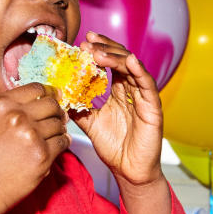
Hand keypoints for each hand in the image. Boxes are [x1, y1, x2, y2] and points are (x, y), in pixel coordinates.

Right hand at [0, 83, 69, 213]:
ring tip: (52, 137)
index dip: (49, 94)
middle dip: (57, 112)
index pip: (37, 88)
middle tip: (58, 119)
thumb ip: (14, 108)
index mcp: (2, 104)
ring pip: (59, 124)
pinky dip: (62, 144)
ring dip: (59, 130)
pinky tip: (54, 149)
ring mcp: (30, 135)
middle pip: (52, 104)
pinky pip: (63, 142)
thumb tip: (48, 98)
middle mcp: (16, 116)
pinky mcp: (42, 155)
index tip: (54, 99)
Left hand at [72, 32, 164, 186]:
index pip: (110, 64)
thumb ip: (78, 106)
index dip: (98, 50)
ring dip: (116, 57)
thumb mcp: (89, 122)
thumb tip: (58, 94)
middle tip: (88, 42)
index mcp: (119, 91)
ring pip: (132, 68)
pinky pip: (147, 85)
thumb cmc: (114, 146)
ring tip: (99, 51)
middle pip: (121, 60)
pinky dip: (139, 71)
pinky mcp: (153, 107)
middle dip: (105, 48)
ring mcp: (143, 97)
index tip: (82, 42)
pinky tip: (129, 61)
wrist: (129, 171)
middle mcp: (132, 90)